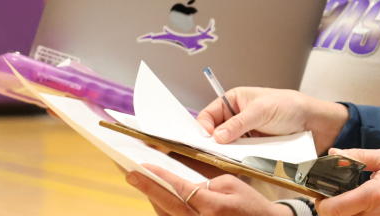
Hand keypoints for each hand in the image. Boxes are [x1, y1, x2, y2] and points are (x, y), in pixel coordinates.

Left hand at [127, 166, 289, 215]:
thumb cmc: (250, 204)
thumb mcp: (231, 184)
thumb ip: (204, 182)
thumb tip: (179, 181)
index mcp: (214, 207)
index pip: (179, 190)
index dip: (159, 179)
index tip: (141, 168)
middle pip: (166, 205)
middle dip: (147, 188)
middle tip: (129, 173)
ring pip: (165, 215)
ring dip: (152, 198)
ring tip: (138, 181)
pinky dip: (162, 207)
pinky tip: (155, 196)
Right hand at [197, 87, 348, 152]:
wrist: (313, 122)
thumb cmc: (289, 106)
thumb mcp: (261, 111)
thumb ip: (238, 123)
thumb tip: (217, 137)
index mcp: (234, 100)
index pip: (209, 115)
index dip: (204, 127)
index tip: (206, 140)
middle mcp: (236, 117)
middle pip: (215, 133)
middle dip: (214, 142)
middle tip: (215, 151)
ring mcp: (244, 133)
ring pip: (226, 146)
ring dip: (226, 152)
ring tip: (229, 157)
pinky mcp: (253, 147)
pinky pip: (239, 155)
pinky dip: (237, 159)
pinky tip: (238, 162)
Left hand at [316, 148, 379, 215]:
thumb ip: (359, 157)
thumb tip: (334, 154)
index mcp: (375, 195)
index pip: (335, 209)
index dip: (322, 204)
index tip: (321, 194)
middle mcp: (378, 215)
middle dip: (331, 210)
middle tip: (332, 196)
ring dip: (345, 214)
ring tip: (348, 200)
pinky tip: (364, 206)